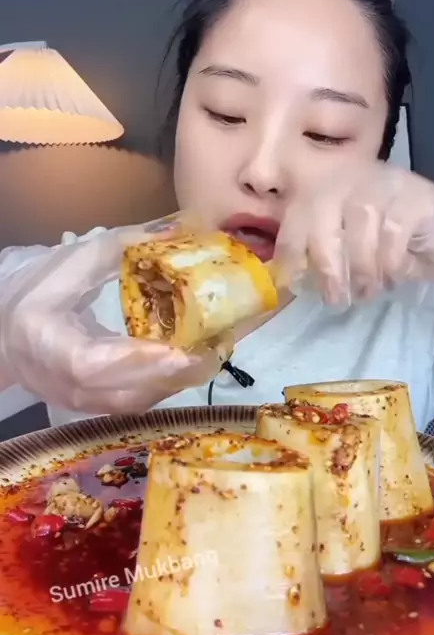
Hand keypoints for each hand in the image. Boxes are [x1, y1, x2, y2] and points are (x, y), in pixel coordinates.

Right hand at [0, 217, 227, 413]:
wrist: (6, 328)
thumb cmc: (41, 288)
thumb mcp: (77, 258)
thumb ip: (127, 244)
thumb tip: (182, 228)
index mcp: (44, 339)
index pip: (89, 363)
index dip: (135, 361)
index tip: (177, 351)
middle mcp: (57, 380)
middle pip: (118, 393)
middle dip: (170, 375)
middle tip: (213, 350)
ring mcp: (73, 400)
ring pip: (129, 404)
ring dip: (173, 383)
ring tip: (210, 355)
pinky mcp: (89, 407)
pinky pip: (131, 405)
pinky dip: (163, 387)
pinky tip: (189, 365)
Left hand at [274, 161, 433, 303]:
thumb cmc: (392, 249)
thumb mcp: (348, 251)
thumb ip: (318, 253)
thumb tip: (286, 278)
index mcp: (327, 187)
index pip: (296, 216)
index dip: (291, 252)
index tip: (294, 285)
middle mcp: (351, 177)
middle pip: (322, 219)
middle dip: (326, 267)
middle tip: (337, 299)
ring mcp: (384, 182)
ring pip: (358, 228)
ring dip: (362, 270)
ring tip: (369, 291)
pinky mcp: (415, 196)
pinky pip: (391, 234)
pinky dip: (389, 264)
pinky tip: (393, 277)